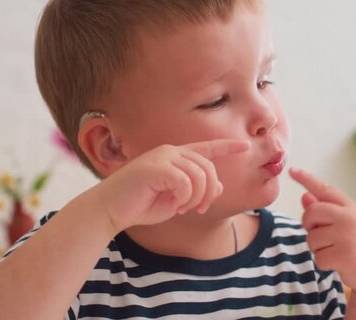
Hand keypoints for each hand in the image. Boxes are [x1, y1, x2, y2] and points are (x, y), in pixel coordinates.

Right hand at [95, 139, 249, 231]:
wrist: (109, 210)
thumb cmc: (141, 206)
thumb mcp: (176, 201)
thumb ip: (197, 192)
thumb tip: (220, 185)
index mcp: (176, 156)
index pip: (207, 148)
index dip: (227, 147)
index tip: (246, 145)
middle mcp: (170, 151)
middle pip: (208, 168)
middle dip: (209, 193)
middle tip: (198, 210)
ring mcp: (162, 157)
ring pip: (199, 175)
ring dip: (196, 198)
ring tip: (183, 209)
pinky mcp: (155, 167)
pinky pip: (185, 182)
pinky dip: (185, 198)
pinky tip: (175, 205)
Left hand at [289, 167, 355, 295]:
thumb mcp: (347, 225)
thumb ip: (326, 212)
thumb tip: (305, 197)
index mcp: (351, 207)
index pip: (325, 189)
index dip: (306, 179)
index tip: (292, 170)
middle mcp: (350, 217)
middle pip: (311, 213)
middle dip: (310, 226)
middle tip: (324, 238)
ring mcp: (347, 235)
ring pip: (312, 238)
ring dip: (318, 249)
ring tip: (338, 252)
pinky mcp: (344, 254)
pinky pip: (318, 257)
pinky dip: (324, 264)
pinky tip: (340, 264)